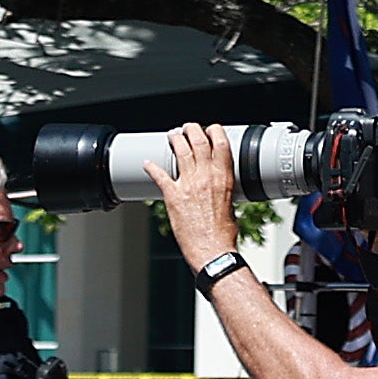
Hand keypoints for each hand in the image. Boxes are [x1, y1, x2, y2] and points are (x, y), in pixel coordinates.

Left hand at [154, 124, 245, 262]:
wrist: (213, 250)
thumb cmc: (223, 235)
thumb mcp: (230, 205)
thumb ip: (222, 190)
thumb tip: (219, 188)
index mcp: (224, 178)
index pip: (221, 143)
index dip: (214, 131)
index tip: (210, 129)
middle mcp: (207, 176)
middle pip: (198, 141)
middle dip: (192, 129)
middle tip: (187, 127)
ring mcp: (189, 184)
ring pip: (180, 151)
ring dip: (175, 139)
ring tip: (172, 136)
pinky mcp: (174, 196)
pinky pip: (160, 175)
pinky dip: (151, 167)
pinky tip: (147, 163)